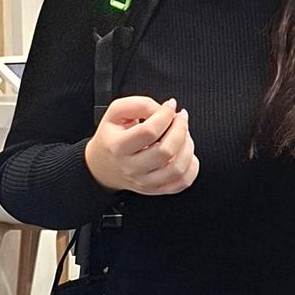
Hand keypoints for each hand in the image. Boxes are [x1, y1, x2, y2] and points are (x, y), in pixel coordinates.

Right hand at [84, 96, 198, 195]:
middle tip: (180, 118)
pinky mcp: (157, 189)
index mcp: (118, 147)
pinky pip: (183, 181)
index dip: (165, 115)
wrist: (103, 166)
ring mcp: (145, 182)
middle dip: (180, 128)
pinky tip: (184, 152)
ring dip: (187, 146)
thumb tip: (164, 109)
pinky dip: (191, 165)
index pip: (149, 131)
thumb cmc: (112, 137)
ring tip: (183, 134)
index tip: (170, 105)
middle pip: (166, 151)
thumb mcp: (115, 112)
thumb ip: (139, 104)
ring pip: (177, 168)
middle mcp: (131, 168)